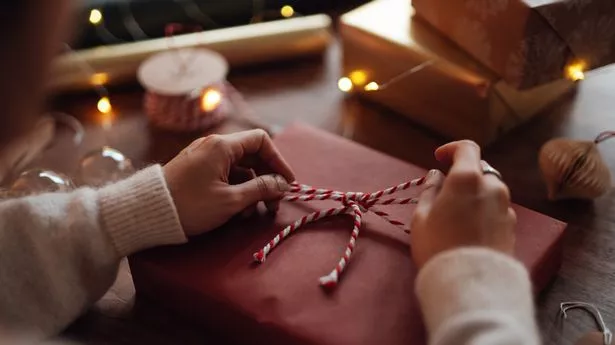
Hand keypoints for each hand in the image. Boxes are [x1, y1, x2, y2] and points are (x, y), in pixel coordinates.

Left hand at [163, 129, 294, 236]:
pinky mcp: (196, 171)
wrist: (148, 212)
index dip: (278, 161)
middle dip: (266, 179)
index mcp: (222, 145)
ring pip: (239, 168)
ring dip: (251, 189)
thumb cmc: (190, 204)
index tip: (286, 183)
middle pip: (252, 155)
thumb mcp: (230, 200)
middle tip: (273, 204)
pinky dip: (235, 190)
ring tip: (252, 213)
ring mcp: (203, 157)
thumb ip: (260, 189)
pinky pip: (224, 175)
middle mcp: (213, 146)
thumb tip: (282, 184)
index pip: (261, 140)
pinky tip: (236, 211)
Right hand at [410, 140, 515, 267]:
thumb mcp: (422, 217)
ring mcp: (506, 206)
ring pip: (490, 191)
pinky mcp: (513, 226)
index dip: (452, 149)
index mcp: (468, 178)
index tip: (438, 159)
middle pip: (479, 171)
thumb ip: (430, 190)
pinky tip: (471, 231)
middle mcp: (493, 186)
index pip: (466, 148)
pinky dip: (484, 212)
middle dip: (463, 177)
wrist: (470, 282)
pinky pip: (496, 210)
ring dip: (475, 195)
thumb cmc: (438, 245)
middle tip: (445, 194)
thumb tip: (436, 175)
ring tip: (457, 216)